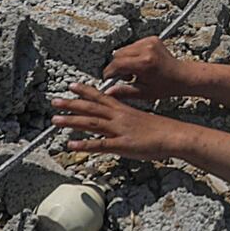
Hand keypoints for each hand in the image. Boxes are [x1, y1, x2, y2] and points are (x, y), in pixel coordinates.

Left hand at [50, 82, 193, 162]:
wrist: (175, 135)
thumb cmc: (161, 129)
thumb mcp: (141, 119)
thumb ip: (127, 119)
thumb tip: (118, 120)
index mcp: (124, 109)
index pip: (101, 97)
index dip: (85, 91)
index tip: (71, 85)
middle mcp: (119, 117)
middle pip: (91, 108)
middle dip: (71, 104)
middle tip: (54, 101)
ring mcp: (119, 130)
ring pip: (91, 124)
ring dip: (71, 122)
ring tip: (55, 120)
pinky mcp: (122, 145)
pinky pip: (100, 145)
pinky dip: (84, 145)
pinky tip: (71, 145)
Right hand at [103, 37, 189, 103]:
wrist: (182, 76)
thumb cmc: (166, 86)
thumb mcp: (143, 93)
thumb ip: (124, 92)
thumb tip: (108, 92)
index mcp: (145, 63)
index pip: (117, 64)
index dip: (110, 73)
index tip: (108, 79)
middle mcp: (147, 50)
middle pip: (118, 55)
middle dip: (117, 67)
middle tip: (127, 77)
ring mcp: (150, 42)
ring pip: (124, 49)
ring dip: (124, 60)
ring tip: (135, 71)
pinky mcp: (151, 39)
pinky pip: (132, 45)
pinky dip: (132, 54)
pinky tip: (141, 64)